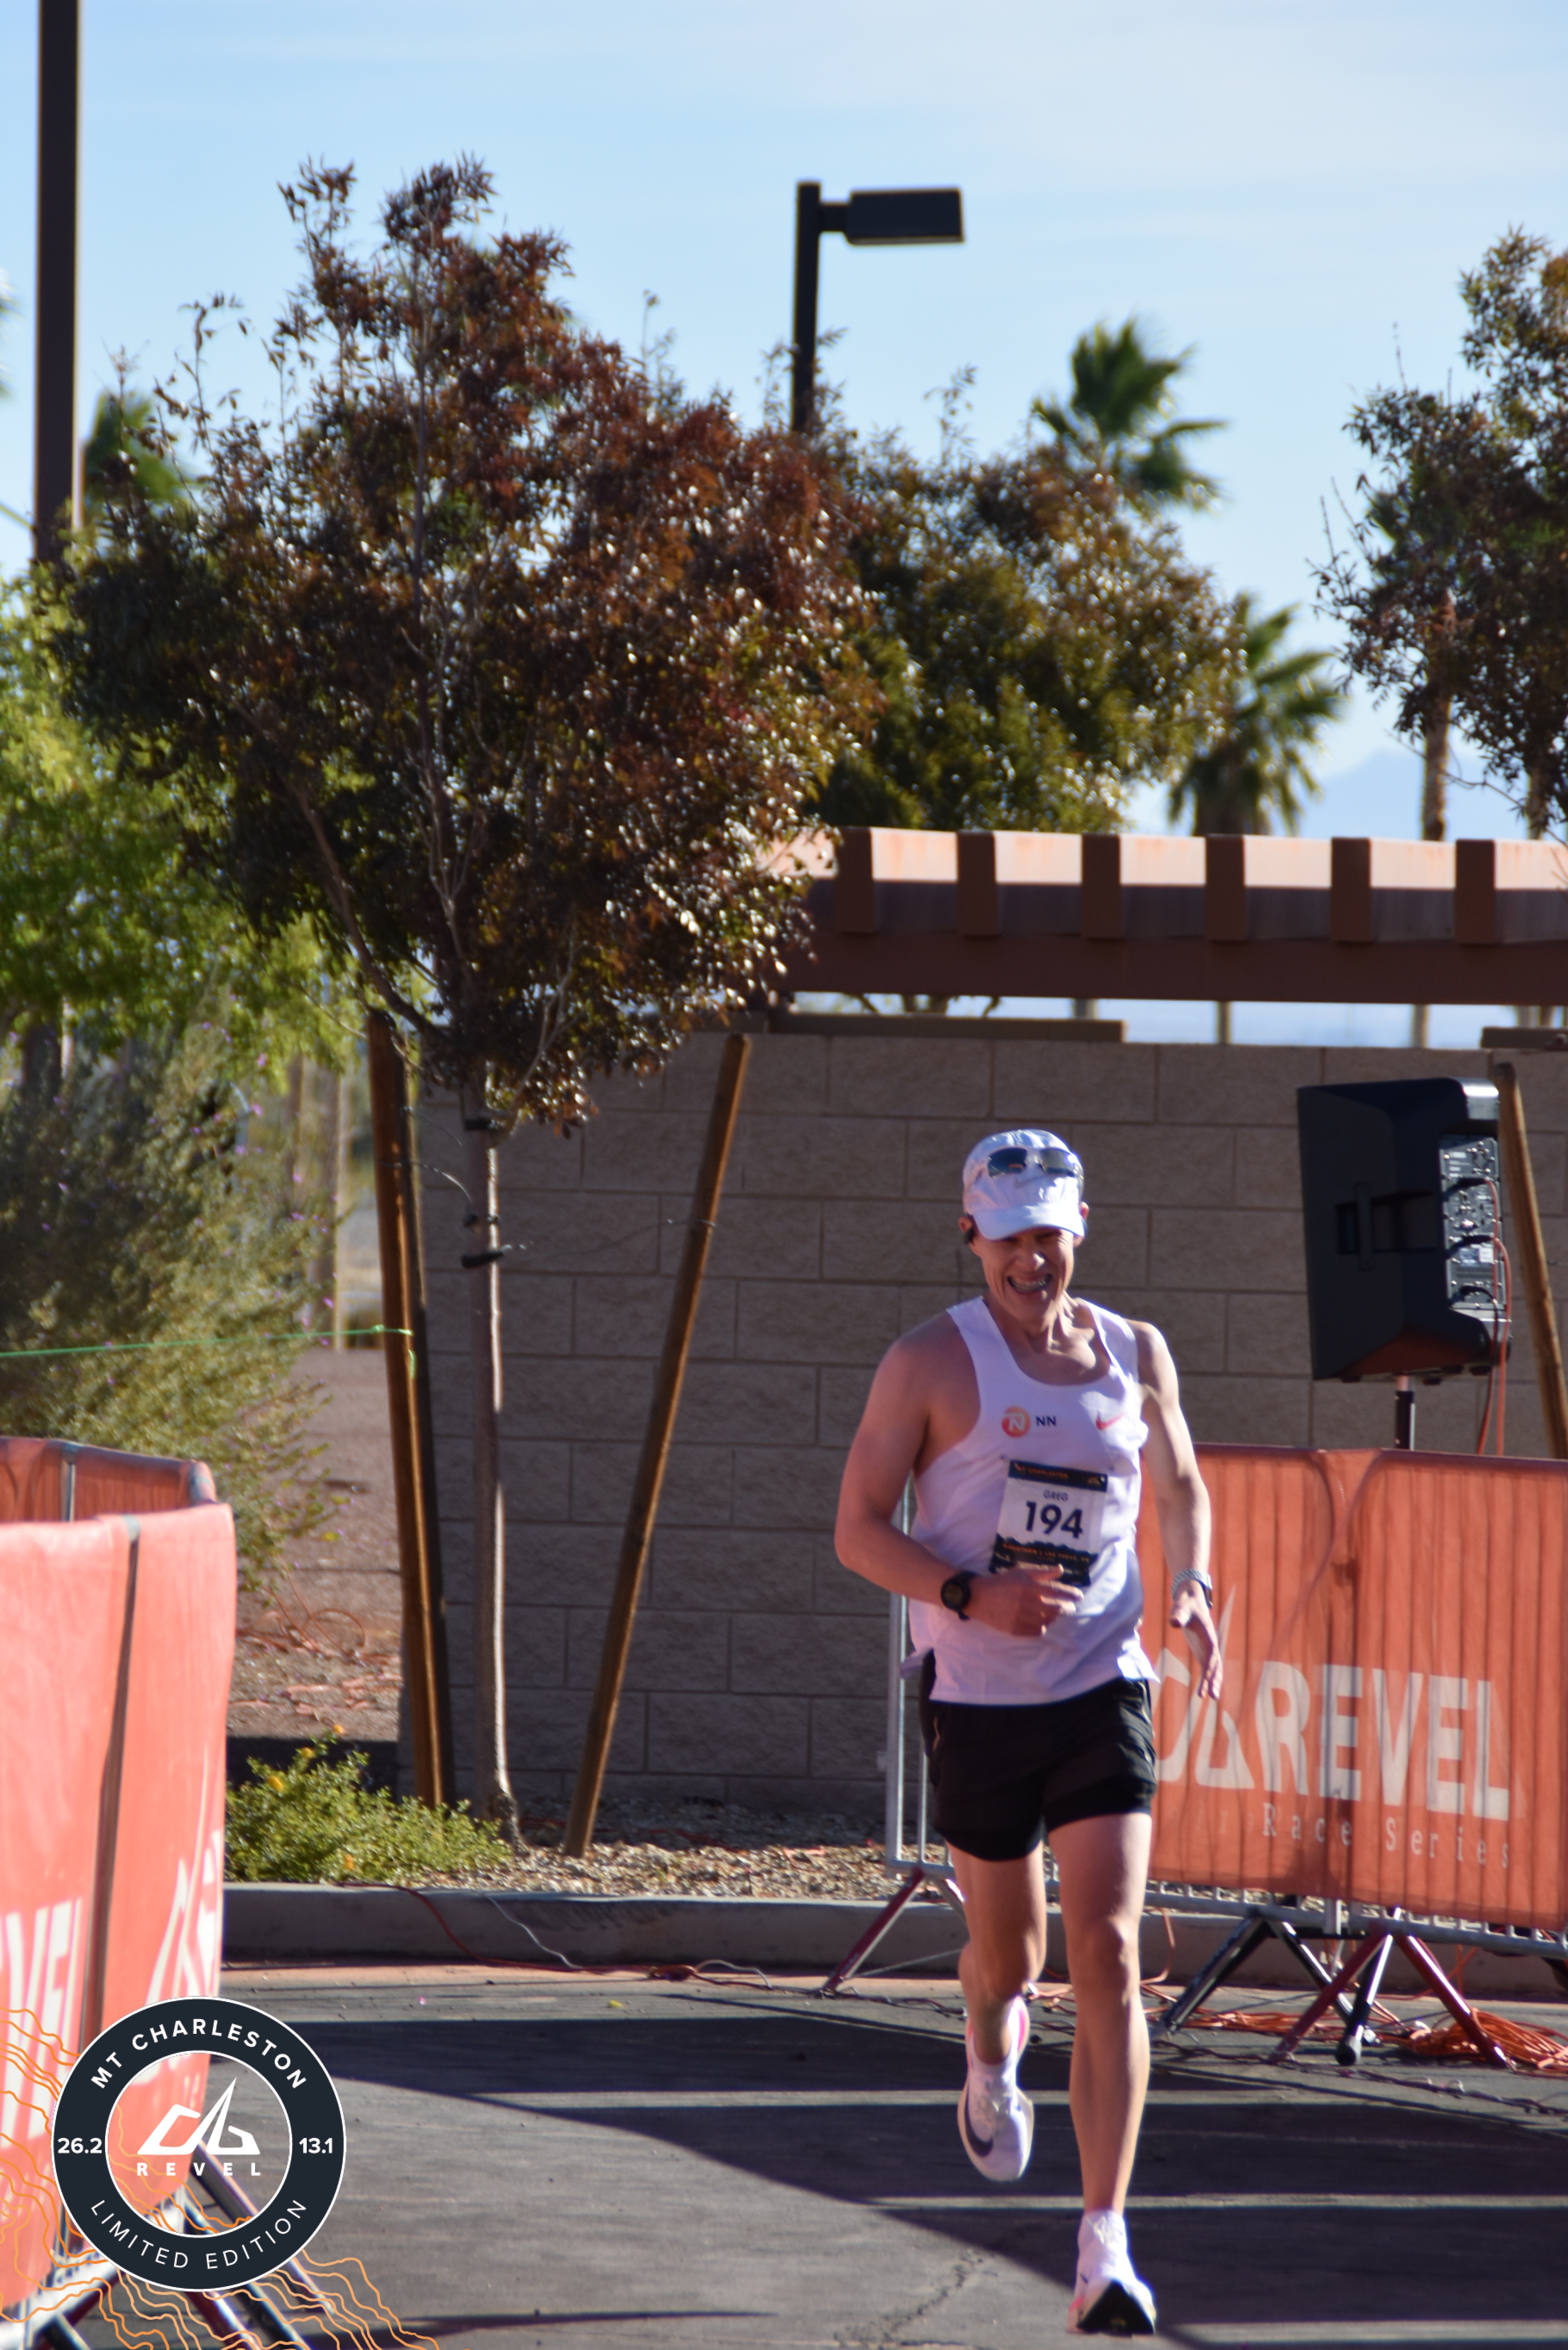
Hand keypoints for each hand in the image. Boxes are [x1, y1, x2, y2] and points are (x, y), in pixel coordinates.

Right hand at [968, 1565, 1079, 1639]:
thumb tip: (1061, 1569)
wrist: (978, 1597)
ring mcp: (1021, 1618)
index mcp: (1028, 1587)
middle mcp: (1027, 1603)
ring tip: (1053, 1614)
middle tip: (1068, 1608)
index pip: (1056, 1591)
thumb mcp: (1020, 1572)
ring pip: (1047, 1621)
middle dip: (1065, 1608)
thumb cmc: (1002, 1582)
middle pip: (1055, 1609)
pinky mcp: (1015, 1629)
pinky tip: (1041, 1622)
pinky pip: (1037, 1631)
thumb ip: (1041, 1572)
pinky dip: (1042, 1627)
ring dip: (1053, 1618)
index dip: (1070, 1594)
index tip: (1079, 1596)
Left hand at [1170, 1580, 1221, 1700]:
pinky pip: (1207, 1669)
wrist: (1191, 1601)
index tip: (1207, 1677)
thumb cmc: (1186, 1604)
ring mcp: (1208, 1650)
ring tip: (1213, 1698)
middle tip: (1213, 1696)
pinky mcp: (1202, 1652)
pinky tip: (1202, 1693)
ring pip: (1215, 1669)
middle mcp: (1211, 1644)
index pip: (1211, 1653)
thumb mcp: (1181, 1608)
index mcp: (1209, 1635)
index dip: (1210, 1666)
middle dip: (1215, 1680)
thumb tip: (1173, 1623)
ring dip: (1214, 1682)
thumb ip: (1178, 1615)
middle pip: (1216, 1664)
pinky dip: (1206, 1680)